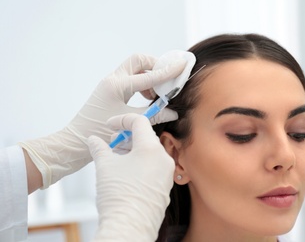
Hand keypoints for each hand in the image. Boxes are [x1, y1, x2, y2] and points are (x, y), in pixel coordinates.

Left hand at [19, 54, 182, 187]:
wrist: (76, 141)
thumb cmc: (99, 132)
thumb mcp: (130, 122)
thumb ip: (154, 114)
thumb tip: (173, 112)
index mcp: (117, 86)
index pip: (150, 75)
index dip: (168, 71)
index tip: (182, 66)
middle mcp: (113, 80)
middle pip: (139, 60)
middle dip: (155, 66)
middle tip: (166, 80)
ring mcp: (110, 83)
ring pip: (134, 68)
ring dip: (148, 76)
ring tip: (155, 95)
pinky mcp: (109, 90)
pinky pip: (129, 78)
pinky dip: (141, 84)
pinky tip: (145, 99)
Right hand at [89, 113, 173, 241]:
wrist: (128, 228)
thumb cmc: (118, 196)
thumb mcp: (104, 166)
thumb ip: (99, 148)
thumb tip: (93, 140)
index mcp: (151, 149)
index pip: (140, 122)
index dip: (122, 120)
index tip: (110, 125)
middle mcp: (164, 159)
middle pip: (146, 138)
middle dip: (127, 137)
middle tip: (112, 143)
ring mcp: (166, 175)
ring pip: (150, 154)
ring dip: (133, 152)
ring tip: (116, 158)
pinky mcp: (164, 188)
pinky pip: (154, 168)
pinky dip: (141, 165)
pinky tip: (126, 173)